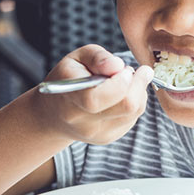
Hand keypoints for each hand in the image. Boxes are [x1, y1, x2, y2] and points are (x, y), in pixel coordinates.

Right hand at [37, 44, 153, 144]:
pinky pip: (133, 118)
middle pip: (126, 106)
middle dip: (138, 84)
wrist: (55, 114)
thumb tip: (117, 65)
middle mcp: (84, 122)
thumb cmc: (68, 80)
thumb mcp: (76, 59)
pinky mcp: (109, 137)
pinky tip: (122, 95)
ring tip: (126, 81)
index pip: (98, 98)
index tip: (125, 68)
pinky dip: (135, 103)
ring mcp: (98, 133)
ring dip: (139, 92)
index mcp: (70, 99)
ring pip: (135, 111)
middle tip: (136, 71)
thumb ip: (97, 57)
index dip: (120, 81)